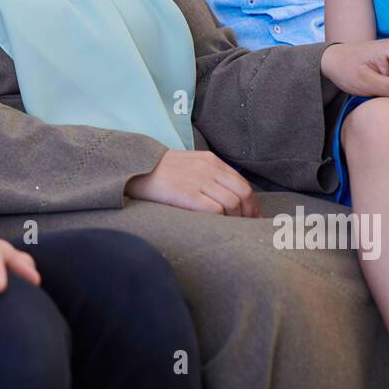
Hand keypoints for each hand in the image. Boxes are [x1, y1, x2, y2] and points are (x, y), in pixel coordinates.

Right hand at [125, 150, 259, 216]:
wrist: (136, 167)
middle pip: (242, 193)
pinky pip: (215, 209)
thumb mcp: (190, 164)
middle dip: (249, 212)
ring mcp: (198, 181)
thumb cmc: (162, 171)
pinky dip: (221, 219)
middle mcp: (208, 168)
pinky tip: (217, 226)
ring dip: (236, 218)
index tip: (251, 216)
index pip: (241, 182)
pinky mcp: (187, 194)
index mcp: (210, 160)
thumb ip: (210, 175)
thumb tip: (230, 198)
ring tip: (231, 227)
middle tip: (246, 226)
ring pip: (232, 203)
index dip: (250, 202)